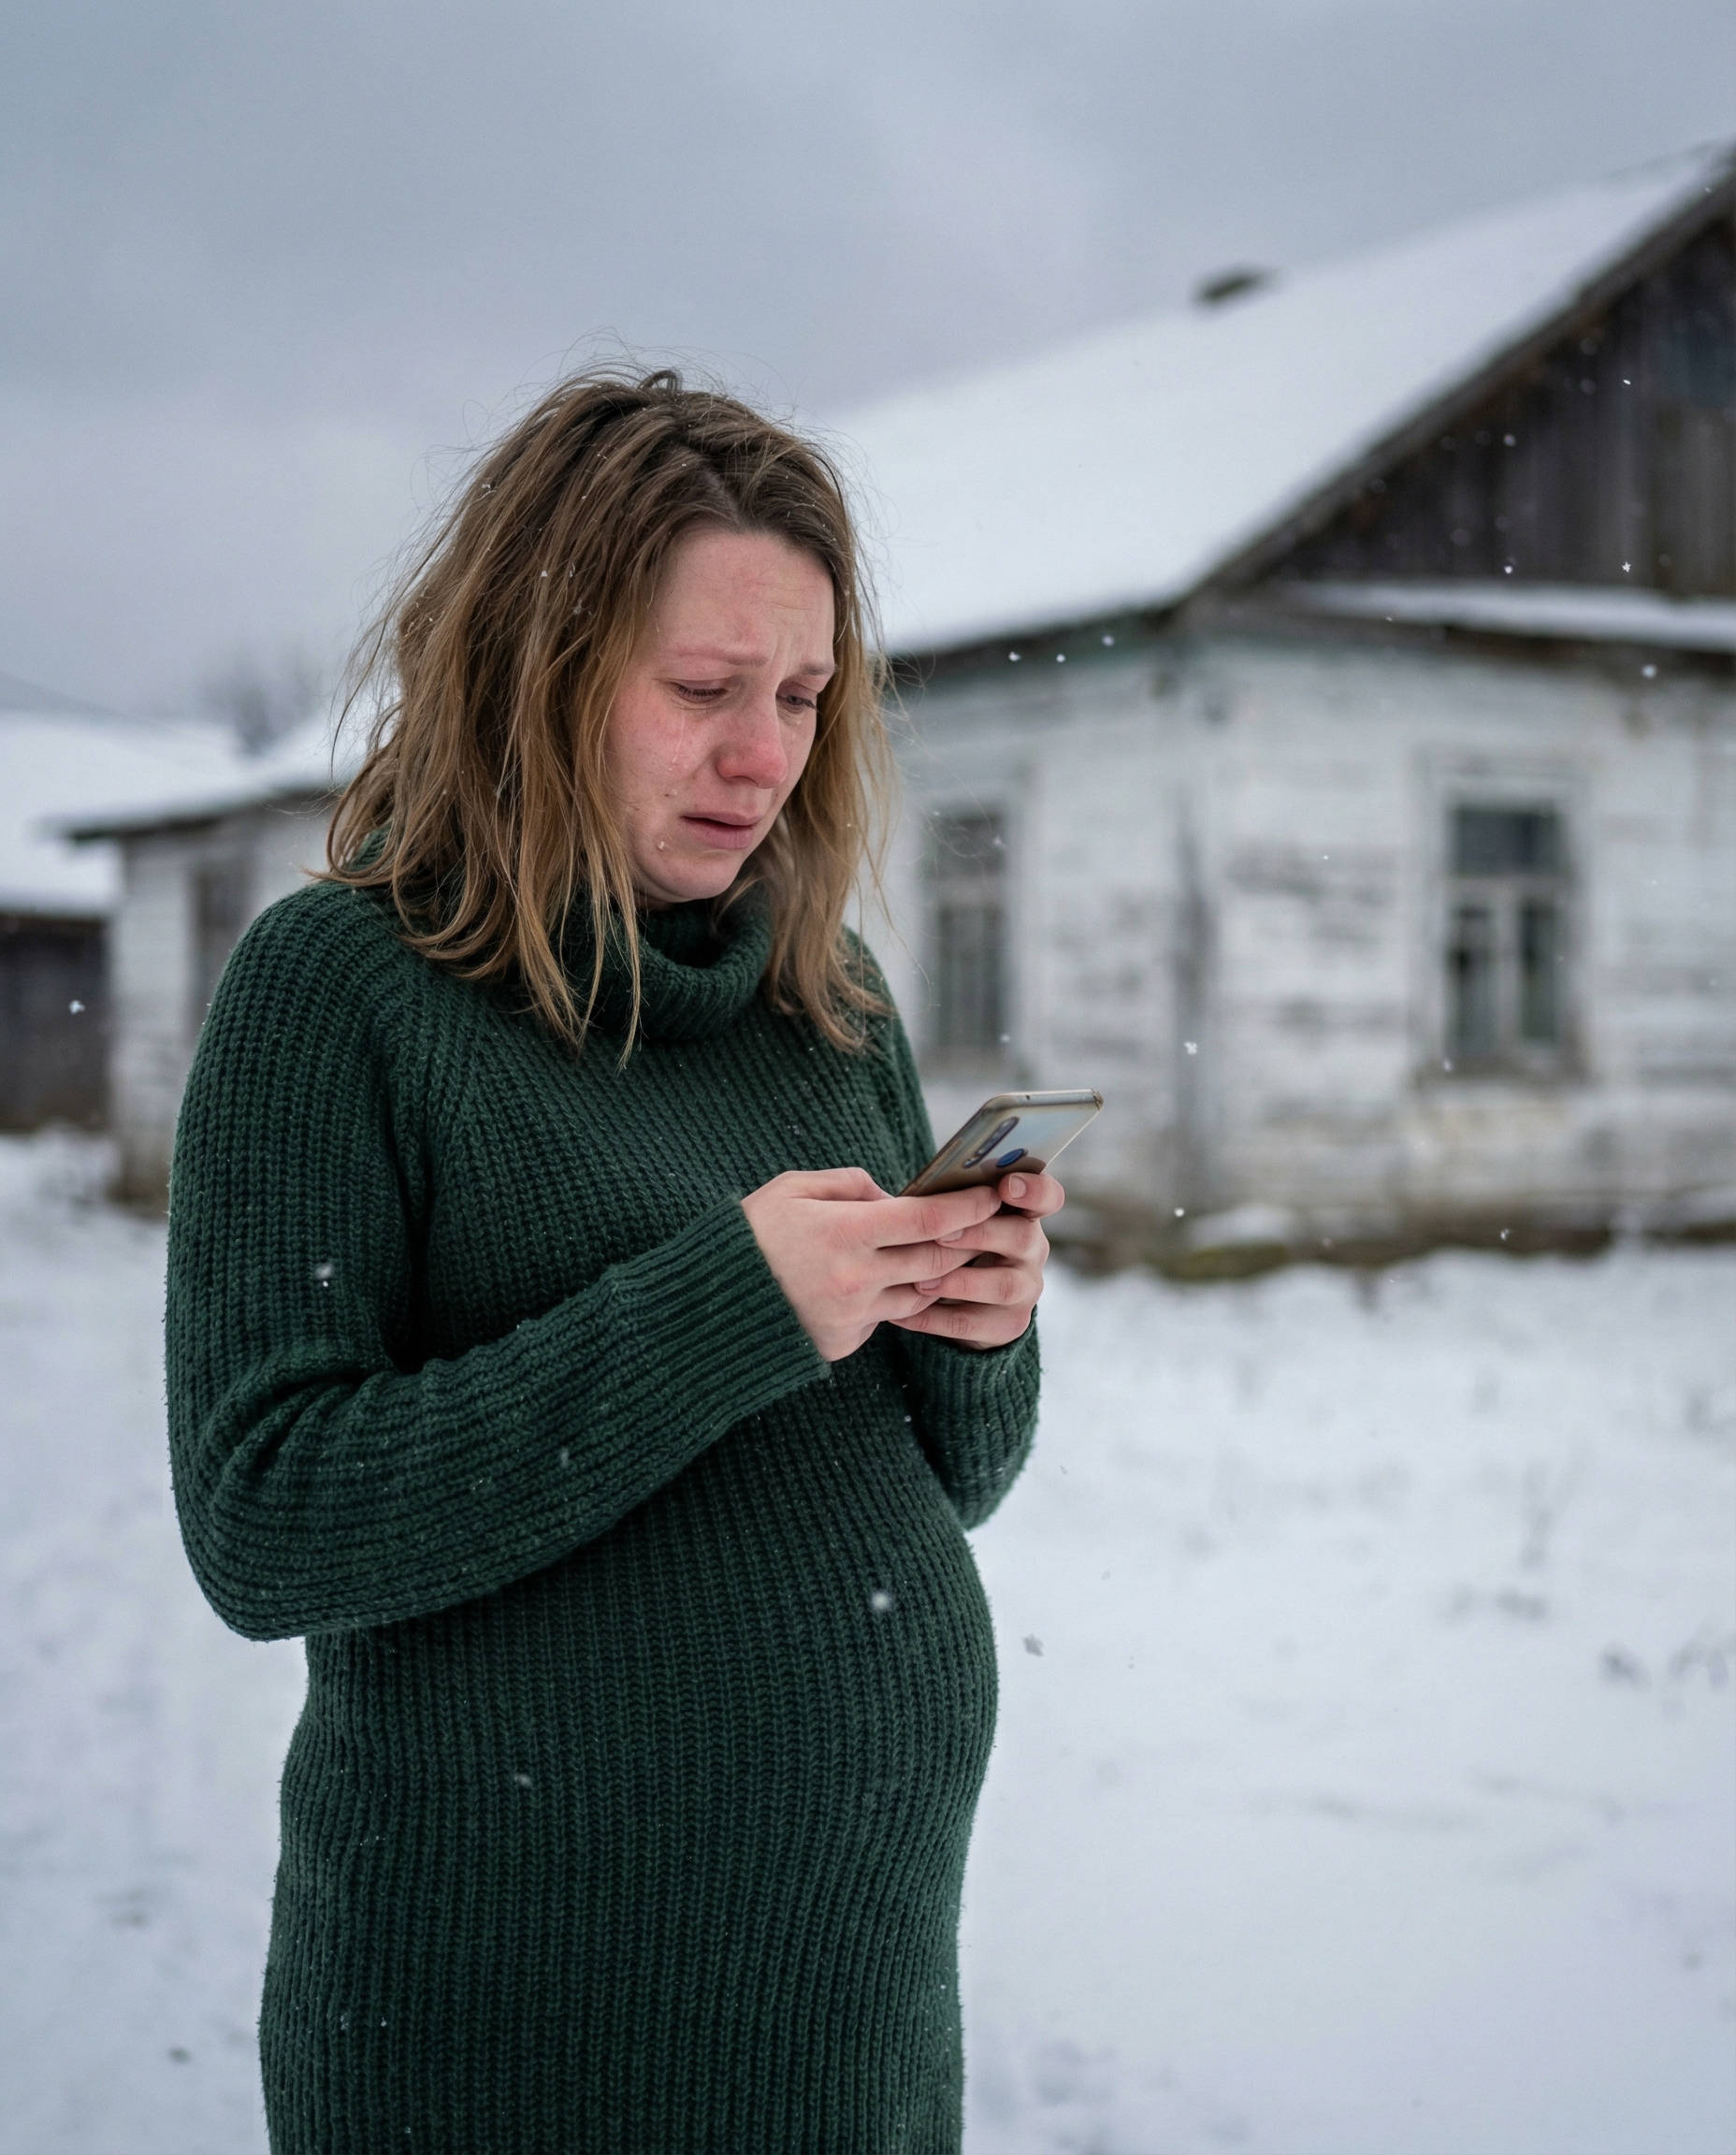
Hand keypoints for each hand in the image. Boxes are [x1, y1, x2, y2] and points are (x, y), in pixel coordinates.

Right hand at [742, 1167, 1003, 1362]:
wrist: (708, 1305)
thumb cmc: (751, 1235)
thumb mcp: (793, 1189)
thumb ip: (850, 1185)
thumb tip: (894, 1196)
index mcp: (845, 1232)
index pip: (928, 1219)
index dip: (967, 1206)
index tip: (992, 1194)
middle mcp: (856, 1278)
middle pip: (936, 1259)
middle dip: (965, 1240)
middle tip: (984, 1223)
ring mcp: (852, 1316)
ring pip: (920, 1293)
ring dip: (934, 1273)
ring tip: (940, 1251)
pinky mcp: (845, 1342)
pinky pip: (886, 1318)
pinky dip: (892, 1298)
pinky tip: (882, 1282)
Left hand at [888, 1169, 1062, 1350]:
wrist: (961, 1303)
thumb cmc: (953, 1245)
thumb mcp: (955, 1219)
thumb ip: (941, 1199)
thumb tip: (881, 1182)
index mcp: (1022, 1214)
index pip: (1047, 1197)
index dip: (1034, 1189)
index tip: (1006, 1186)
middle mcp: (1032, 1251)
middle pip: (1022, 1237)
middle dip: (981, 1234)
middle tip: (941, 1235)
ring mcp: (1025, 1290)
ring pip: (1004, 1286)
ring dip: (961, 1283)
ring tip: (921, 1282)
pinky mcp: (1008, 1325)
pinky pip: (972, 1323)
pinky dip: (934, 1319)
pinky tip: (902, 1313)